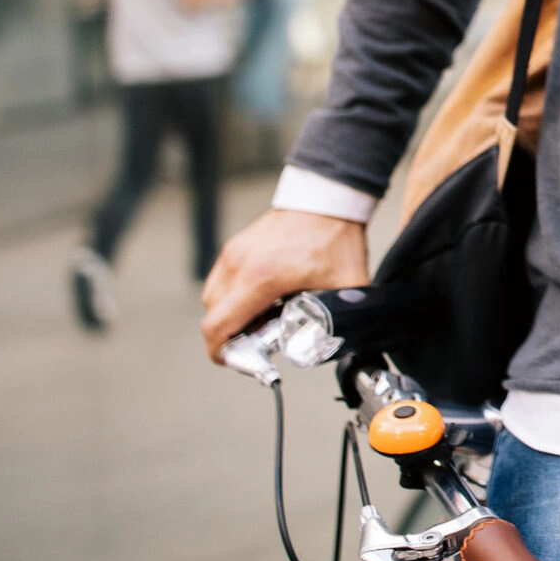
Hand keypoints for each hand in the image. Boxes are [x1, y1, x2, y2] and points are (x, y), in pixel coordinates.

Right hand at [199, 208, 369, 360]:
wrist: (330, 199)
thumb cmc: (336, 238)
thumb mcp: (346, 286)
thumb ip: (342, 318)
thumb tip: (339, 343)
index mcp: (261, 278)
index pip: (217, 326)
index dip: (220, 353)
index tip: (237, 361)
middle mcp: (239, 264)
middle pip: (213, 316)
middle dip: (230, 336)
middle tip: (259, 341)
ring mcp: (234, 252)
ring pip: (214, 298)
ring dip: (231, 315)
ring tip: (262, 318)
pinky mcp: (236, 246)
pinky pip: (222, 280)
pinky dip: (234, 295)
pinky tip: (262, 297)